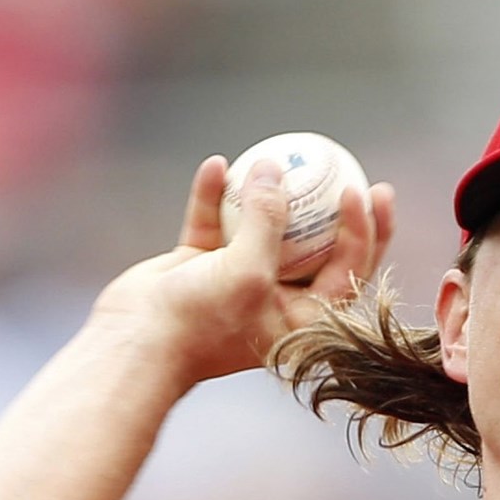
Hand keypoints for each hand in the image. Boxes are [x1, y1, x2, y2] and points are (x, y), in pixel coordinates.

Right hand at [89, 154, 397, 388]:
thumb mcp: (247, 272)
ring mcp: (239, 280)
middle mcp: (278, 299)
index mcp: (304, 318)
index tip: (361, 190)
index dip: (365, 231)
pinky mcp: (201, 265)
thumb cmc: (202, 321)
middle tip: (352, 172)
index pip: (350, 270)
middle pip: (319, 248)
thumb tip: (275, 168)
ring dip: (270, 194)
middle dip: (337, 212)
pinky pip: (214, 222)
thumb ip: (268, 221)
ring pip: (263, 229)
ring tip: (285, 154)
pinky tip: (217, 165)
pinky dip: (214, 196)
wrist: (135, 344)